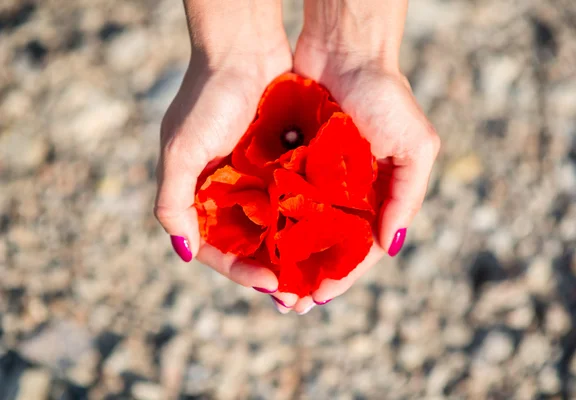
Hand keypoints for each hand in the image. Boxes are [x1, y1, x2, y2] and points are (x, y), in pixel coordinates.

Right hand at [155, 0, 293, 298]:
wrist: (244, 49)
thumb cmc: (208, 98)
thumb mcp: (180, 150)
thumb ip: (174, 202)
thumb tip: (184, 252)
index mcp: (199, 196)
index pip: (217, 249)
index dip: (240, 271)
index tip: (270, 283)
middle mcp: (227, 192)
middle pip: (249, 246)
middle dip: (271, 272)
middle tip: (298, 298)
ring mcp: (255, 180)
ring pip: (274, 229)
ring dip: (291, 254)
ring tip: (315, 277)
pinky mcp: (280, 164)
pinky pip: (293, 202)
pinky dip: (304, 222)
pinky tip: (324, 240)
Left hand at [280, 0, 439, 313]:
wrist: (344, 50)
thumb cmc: (384, 95)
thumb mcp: (415, 145)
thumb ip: (406, 195)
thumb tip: (388, 245)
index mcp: (377, 198)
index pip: (359, 249)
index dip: (342, 275)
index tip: (318, 296)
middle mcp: (347, 195)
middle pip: (327, 248)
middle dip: (309, 276)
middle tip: (288, 303)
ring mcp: (319, 181)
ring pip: (301, 231)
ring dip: (287, 259)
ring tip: (269, 284)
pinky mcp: (293, 163)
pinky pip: (281, 201)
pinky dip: (272, 224)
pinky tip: (257, 243)